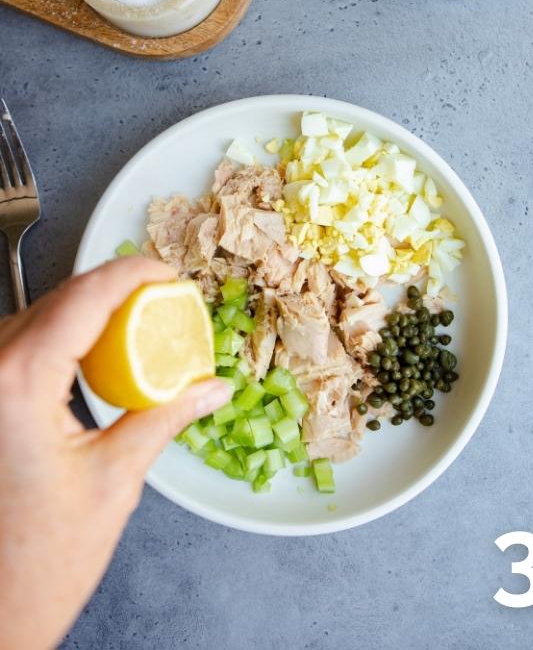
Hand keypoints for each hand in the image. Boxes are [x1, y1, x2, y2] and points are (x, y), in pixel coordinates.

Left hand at [0, 259, 230, 649]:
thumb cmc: (37, 564)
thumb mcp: (115, 478)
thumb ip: (164, 416)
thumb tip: (211, 387)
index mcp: (16, 384)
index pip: (83, 296)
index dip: (133, 271)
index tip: (168, 274)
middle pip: (55, 301)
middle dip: (112, 292)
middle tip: (163, 303)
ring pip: (31, 320)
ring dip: (80, 315)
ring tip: (132, 328)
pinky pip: (14, 349)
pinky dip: (53, 342)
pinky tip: (85, 359)